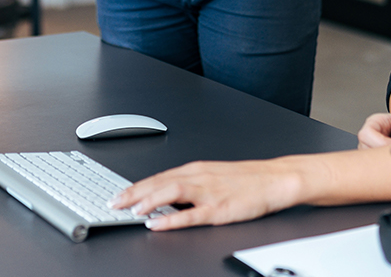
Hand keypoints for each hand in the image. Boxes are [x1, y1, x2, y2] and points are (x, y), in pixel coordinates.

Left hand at [110, 158, 306, 230]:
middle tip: (113, 202)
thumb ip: (190, 185)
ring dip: (148, 201)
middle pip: (159, 182)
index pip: (158, 176)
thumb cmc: (247, 180)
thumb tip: (166, 196)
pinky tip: (158, 222)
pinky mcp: (220, 208)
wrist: (276, 179)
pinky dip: (171, 218)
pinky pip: (191, 214)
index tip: (118, 193)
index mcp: (196, 169)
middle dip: (133, 193)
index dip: (135, 186)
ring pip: (171, 193)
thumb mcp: (214, 176)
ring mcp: (209, 192)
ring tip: (131, 210)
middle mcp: (199, 177)